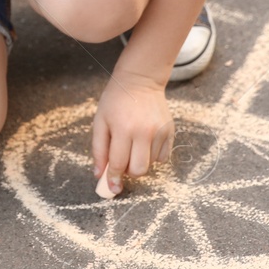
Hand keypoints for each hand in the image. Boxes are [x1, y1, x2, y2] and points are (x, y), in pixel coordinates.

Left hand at [91, 70, 173, 196]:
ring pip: (151, 164)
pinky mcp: (170, 130)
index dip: (113, 178)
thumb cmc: (115, 101)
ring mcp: (160, 131)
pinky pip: (163, 156)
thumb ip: (99, 150)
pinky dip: (153, 156)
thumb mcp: (100, 122)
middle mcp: (144, 131)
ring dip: (140, 161)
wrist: (140, 80)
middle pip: (139, 170)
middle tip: (123, 162)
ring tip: (133, 144)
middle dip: (129, 172)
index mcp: (123, 128)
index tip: (112, 188)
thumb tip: (99, 175)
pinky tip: (145, 141)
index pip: (119, 163)